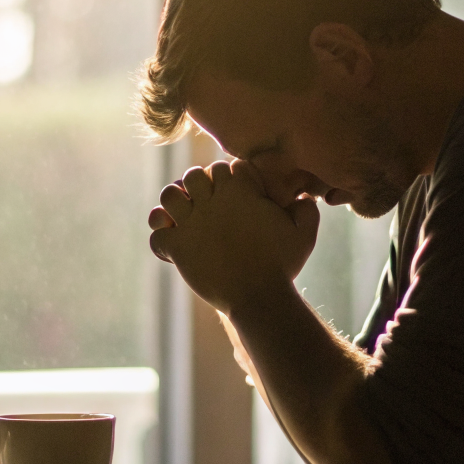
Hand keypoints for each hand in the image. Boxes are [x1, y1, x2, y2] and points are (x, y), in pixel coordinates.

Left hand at [148, 159, 319, 314]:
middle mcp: (212, 201)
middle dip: (200, 185)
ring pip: (168, 195)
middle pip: (194, 174)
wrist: (258, 297)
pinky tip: (174, 246)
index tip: (239, 194)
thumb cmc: (282, 264)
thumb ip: (307, 210)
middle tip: (209, 203)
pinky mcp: (178, 247)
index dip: (232, 177)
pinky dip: (162, 238)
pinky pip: (157, 233)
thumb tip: (303, 196)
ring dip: (175, 204)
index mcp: (240, 190)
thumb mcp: (304, 234)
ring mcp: (191, 223)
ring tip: (185, 217)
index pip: (227, 166)